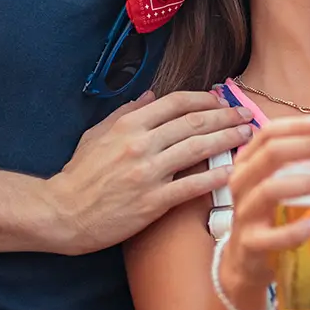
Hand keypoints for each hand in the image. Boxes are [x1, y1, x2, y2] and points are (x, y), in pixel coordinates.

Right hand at [45, 90, 250, 253]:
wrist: (61, 214)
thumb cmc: (78, 175)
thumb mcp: (96, 134)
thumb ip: (125, 112)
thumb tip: (151, 95)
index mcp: (128, 125)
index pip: (176, 103)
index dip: (204, 99)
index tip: (221, 100)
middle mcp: (141, 144)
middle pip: (194, 122)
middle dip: (226, 116)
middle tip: (248, 115)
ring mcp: (148, 173)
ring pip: (198, 149)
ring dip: (227, 139)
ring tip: (247, 135)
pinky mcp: (153, 202)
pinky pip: (192, 185)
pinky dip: (215, 177)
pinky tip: (233, 171)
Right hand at [217, 119, 309, 302]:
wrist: (245, 262)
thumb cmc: (269, 215)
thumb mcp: (280, 185)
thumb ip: (304, 166)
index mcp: (248, 163)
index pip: (270, 133)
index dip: (300, 126)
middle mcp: (241, 183)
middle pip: (272, 154)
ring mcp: (243, 213)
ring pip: (271, 189)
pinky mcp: (250, 244)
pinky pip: (273, 236)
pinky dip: (298, 229)